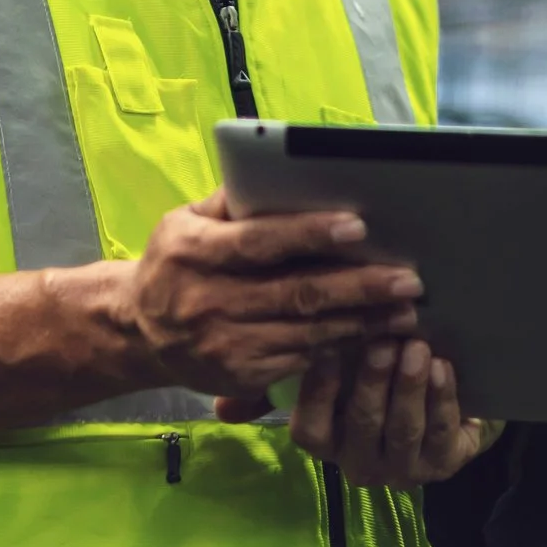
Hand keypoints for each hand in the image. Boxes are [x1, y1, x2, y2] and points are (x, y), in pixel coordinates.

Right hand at [122, 190, 421, 397]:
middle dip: (358, 286)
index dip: (309, 234)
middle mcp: (208, 301)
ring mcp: (226, 345)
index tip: (357, 225)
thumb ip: (231, 199)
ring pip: (308, 332)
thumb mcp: (185, 221)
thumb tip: (279, 170)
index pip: (259, 241)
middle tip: (407, 279)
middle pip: (295, 293)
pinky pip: (303, 360)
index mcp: (194, 252)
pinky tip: (377, 336)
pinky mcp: (241, 376)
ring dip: (363, 322)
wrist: (138, 330)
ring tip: (407, 309)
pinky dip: (344, 348)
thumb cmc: (175, 263)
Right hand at [281, 339, 499, 487]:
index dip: (317, 391)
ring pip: (404, 429)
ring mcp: (401, 470)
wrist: (446, 414)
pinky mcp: (441, 466)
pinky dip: (442, 397)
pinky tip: (442, 367)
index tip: (328, 346)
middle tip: (383, 344)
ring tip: (417, 348)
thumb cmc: (385, 384)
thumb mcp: (357, 372)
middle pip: (363, 423)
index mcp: (328, 442)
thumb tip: (346, 314)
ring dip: (409, 386)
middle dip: (374, 380)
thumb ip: (347, 355)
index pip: (310, 428)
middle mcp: (359, 463)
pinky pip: (441, 431)